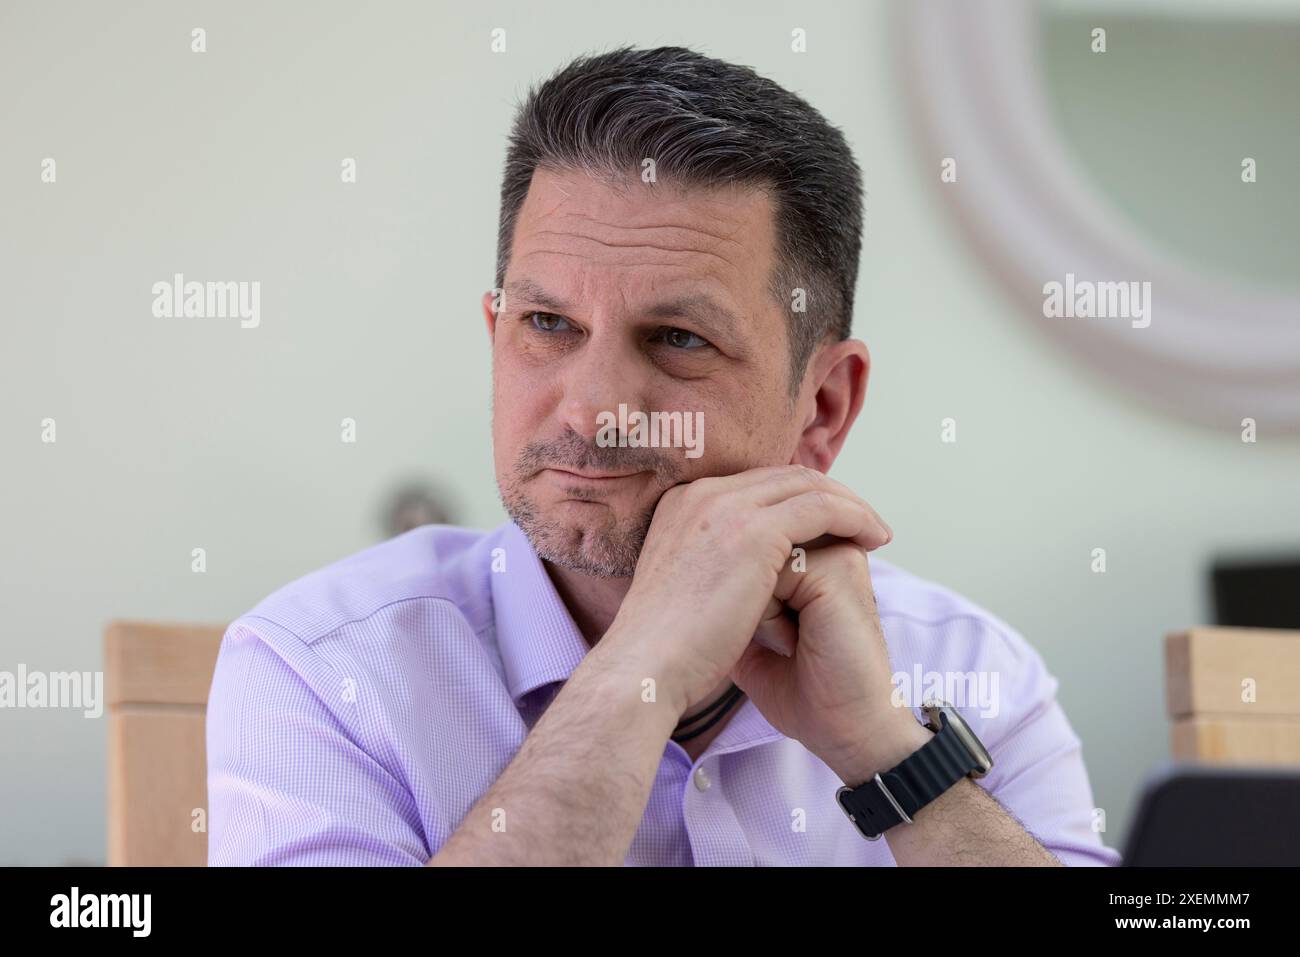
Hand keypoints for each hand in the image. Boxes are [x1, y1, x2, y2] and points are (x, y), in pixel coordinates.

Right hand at [601, 465, 890, 719]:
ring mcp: (724, 507)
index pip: (755, 485)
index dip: (797, 499)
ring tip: (876, 532)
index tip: (827, 524)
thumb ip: (709, 568)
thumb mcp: (684, 591)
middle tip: (863, 521)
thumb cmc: (664, 651)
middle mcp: (701, 494)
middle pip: (784, 476)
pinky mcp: (753, 529)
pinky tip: (875, 540)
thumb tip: (735, 580)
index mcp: (682, 505)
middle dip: (829, 494)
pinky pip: (822, 508)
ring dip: (850, 504)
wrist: (644, 670)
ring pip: (808, 485)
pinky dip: (854, 518)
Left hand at [730, 540, 927, 781]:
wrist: (846, 730)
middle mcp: (828, 549)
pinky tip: (793, 644)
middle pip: (747, 551)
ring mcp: (835, 555)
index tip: (780, 642)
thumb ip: (733, 593)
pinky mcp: (837, 569)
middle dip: (746, 599)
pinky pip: (769, 573)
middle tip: (786, 644)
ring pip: (754, 559)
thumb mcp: (751, 633)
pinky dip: (768, 617)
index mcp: (812, 559)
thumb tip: (699, 567)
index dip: (737, 599)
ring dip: (756, 607)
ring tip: (790, 643)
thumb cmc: (804, 692)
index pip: (744, 550)